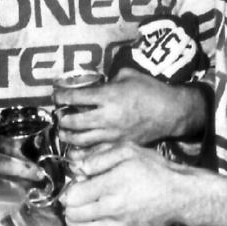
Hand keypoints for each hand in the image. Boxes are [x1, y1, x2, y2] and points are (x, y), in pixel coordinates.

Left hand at [55, 71, 201, 148]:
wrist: (171, 111)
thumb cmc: (151, 90)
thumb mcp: (128, 75)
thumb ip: (109, 80)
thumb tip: (96, 85)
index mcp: (108, 96)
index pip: (75, 97)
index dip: (61, 96)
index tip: (56, 96)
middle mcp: (107, 116)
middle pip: (74, 122)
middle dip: (62, 120)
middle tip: (59, 116)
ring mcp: (113, 133)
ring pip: (82, 139)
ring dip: (69, 136)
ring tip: (64, 132)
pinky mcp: (120, 144)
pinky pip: (96, 150)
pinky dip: (84, 150)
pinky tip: (78, 147)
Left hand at [61, 142, 185, 225]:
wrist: (180, 196)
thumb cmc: (155, 171)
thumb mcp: (128, 152)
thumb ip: (100, 158)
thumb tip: (79, 168)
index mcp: (110, 187)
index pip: (72, 197)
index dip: (70, 190)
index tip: (78, 185)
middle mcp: (112, 210)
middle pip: (72, 216)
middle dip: (71, 207)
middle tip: (80, 198)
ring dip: (77, 223)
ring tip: (86, 212)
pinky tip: (97, 224)